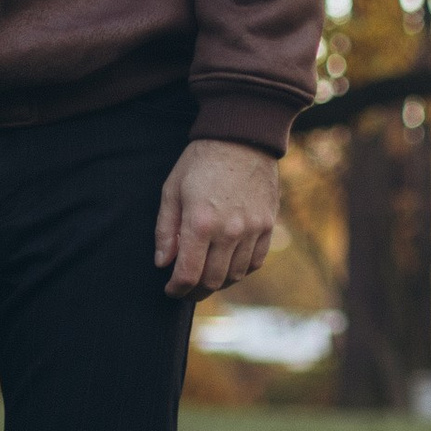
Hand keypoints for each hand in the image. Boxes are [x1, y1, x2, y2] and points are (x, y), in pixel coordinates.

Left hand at [154, 141, 278, 300]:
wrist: (241, 139)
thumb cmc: (200, 163)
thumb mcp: (171, 190)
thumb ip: (165, 230)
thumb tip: (162, 263)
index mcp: (200, 223)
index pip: (188, 274)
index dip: (177, 289)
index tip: (170, 290)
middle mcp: (229, 231)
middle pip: (212, 280)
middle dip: (194, 291)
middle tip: (184, 289)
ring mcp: (252, 230)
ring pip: (235, 275)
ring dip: (217, 283)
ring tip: (204, 278)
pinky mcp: (268, 226)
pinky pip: (255, 262)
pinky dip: (240, 271)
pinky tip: (227, 266)